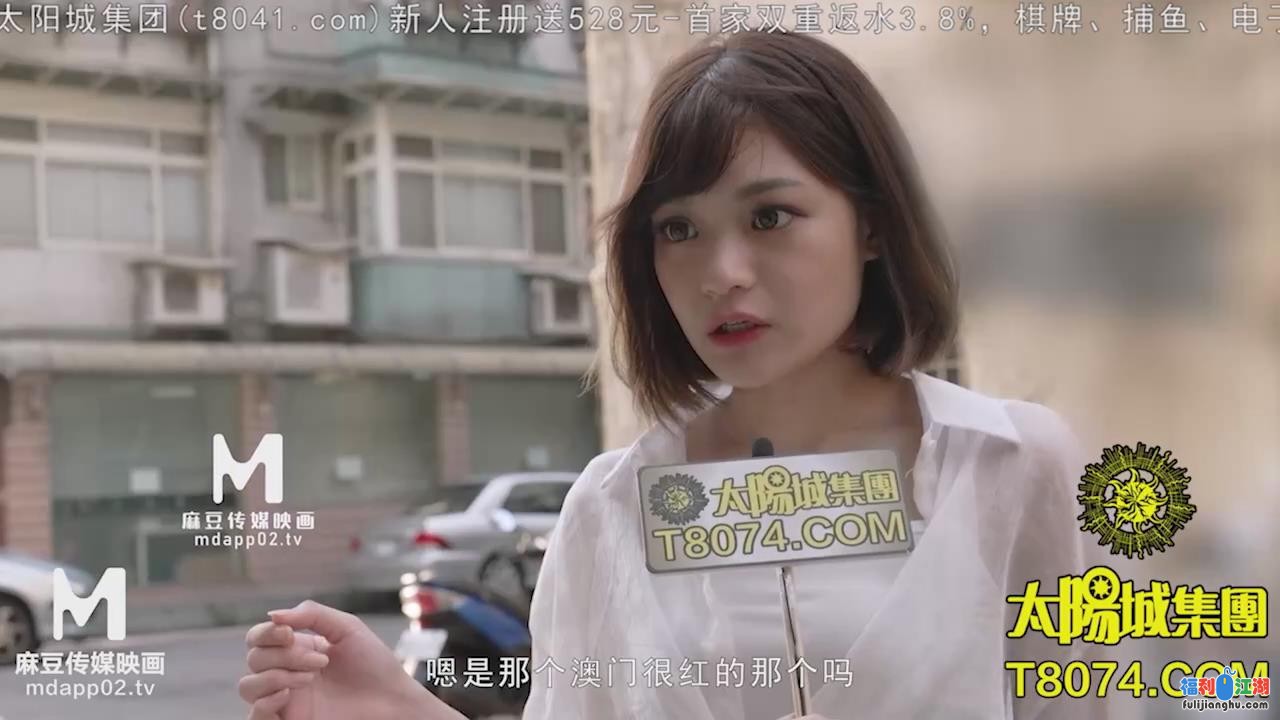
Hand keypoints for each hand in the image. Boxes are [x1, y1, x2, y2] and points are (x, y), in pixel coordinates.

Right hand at [239, 600, 465, 719]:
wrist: (391, 699)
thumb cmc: (374, 663)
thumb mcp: (346, 627)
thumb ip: (311, 614)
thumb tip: (272, 614)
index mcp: (296, 648)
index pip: (258, 637)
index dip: (266, 633)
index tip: (290, 634)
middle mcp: (286, 671)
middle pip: (254, 658)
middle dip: (284, 656)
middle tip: (320, 662)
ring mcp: (286, 698)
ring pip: (247, 686)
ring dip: (275, 677)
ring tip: (311, 679)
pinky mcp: (290, 719)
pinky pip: (254, 716)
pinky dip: (264, 703)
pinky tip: (289, 694)